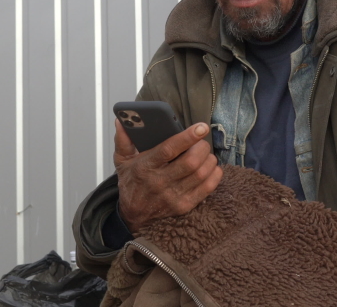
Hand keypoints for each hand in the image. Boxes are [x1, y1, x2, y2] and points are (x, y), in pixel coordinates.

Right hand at [113, 118, 222, 232]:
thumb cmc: (131, 183)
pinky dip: (214, 174)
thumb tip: (121, 120)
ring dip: (209, 159)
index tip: (201, 127)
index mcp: (145, 167)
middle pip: (190, 162)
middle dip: (201, 147)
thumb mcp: (122, 161)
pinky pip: (207, 188)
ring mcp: (173, 196)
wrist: (133, 215)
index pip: (169, 149)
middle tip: (201, 141)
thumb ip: (123, 140)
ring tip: (205, 153)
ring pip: (201, 174)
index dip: (187, 137)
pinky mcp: (184, 206)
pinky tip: (211, 167)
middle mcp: (159, 182)